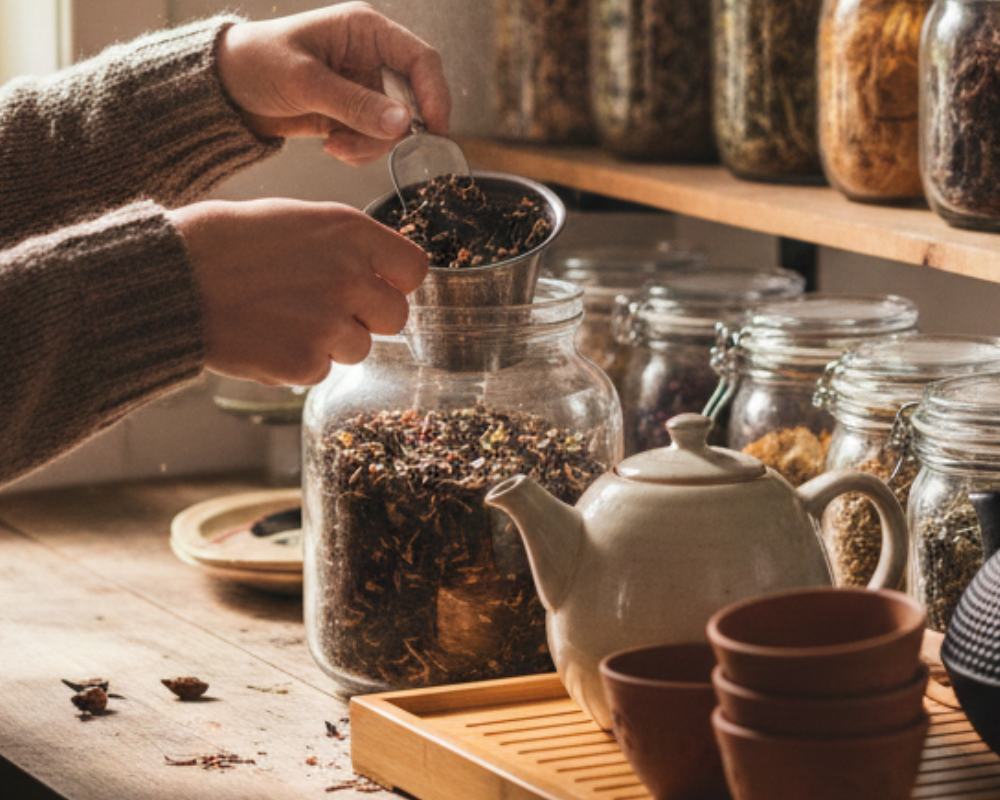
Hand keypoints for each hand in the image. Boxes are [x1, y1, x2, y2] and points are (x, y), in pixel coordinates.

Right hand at [168, 199, 428, 385]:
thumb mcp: (297, 220)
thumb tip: (377, 273)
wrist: (171, 277)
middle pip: (396, 317)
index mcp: (352, 233)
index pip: (414, 269)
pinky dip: (298, 363)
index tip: (377, 287)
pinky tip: (265, 339)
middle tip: (323, 310)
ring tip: (282, 320)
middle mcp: (351, 277)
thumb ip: (346, 247)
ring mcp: (331, 323)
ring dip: (331, 343)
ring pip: (360, 349)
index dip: (395, 282)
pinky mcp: (306, 362)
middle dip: (367, 319)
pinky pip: (322, 371)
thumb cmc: (226, 243)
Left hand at [216, 2, 450, 165]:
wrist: (225, 90)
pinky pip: (375, 140)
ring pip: (395, 127)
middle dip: (393, 130)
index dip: (434, 95)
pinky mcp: (355, 112)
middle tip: (370, 145)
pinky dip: (359, 151)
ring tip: (336, 146)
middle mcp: (372, 56)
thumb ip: (355, 103)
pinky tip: (332, 146)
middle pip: (414, 99)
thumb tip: (403, 124)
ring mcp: (365, 87)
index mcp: (365, 30)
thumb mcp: (305, 82)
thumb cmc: (256, 64)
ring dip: (370, 145)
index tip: (434, 131)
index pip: (421, 60)